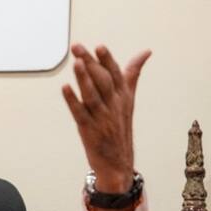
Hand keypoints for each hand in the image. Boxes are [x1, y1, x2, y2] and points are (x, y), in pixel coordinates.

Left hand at [62, 44, 150, 192]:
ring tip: (75, 63)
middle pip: (102, 80)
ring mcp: (101, 117)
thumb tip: (146, 52)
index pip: (116, 74)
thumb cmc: (120, 127)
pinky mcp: (89, 129)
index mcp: (123, 96)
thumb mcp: (128, 99)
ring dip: (84, 78)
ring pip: (92, 94)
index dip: (107, 60)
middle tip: (77, 47)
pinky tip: (65, 88)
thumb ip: (132, 74)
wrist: (118, 163)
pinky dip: (72, 100)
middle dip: (90, 63)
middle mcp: (114, 105)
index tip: (99, 46)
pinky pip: (80, 112)